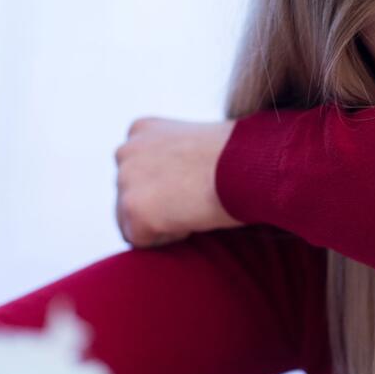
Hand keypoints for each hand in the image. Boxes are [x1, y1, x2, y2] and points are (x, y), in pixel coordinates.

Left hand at [115, 117, 242, 247]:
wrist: (249, 162)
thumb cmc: (240, 154)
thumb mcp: (199, 143)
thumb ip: (176, 159)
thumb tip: (176, 185)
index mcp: (141, 130)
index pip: (138, 173)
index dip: (167, 187)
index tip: (195, 185)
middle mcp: (126, 150)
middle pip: (128, 197)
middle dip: (156, 207)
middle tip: (195, 202)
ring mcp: (125, 180)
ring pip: (130, 223)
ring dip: (160, 225)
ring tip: (196, 209)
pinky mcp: (133, 210)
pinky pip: (144, 242)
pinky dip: (170, 239)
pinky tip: (194, 218)